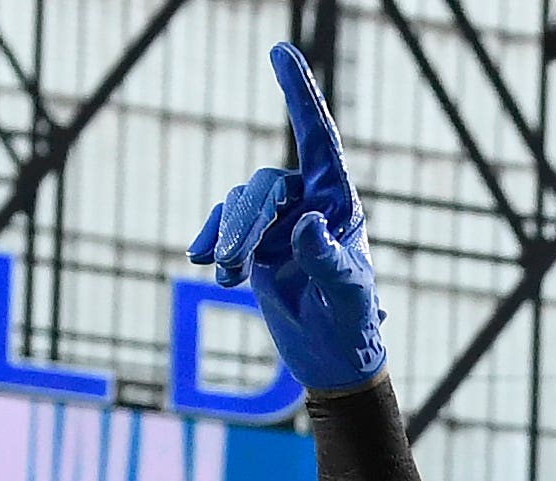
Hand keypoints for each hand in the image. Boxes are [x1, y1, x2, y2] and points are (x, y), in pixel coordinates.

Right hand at [185, 44, 386, 390]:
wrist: (332, 357)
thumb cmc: (353, 328)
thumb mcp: (348, 298)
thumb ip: (330, 261)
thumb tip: (308, 224)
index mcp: (342, 204)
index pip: (321, 138)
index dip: (300, 93)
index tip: (282, 49)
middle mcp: (311, 202)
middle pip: (266, 184)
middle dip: (246, 222)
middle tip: (235, 266)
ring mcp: (281, 219)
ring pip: (241, 203)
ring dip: (232, 239)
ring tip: (232, 279)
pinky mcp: (256, 238)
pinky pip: (224, 222)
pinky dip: (214, 239)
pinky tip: (202, 260)